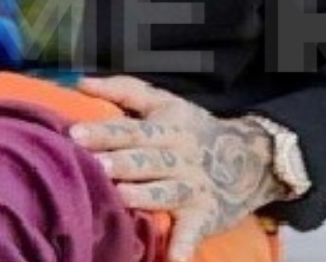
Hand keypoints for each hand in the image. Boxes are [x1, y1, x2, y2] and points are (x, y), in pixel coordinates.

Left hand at [70, 76, 285, 261]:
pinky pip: (194, 230)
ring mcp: (194, 187)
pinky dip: (185, 244)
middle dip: (122, 162)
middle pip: (147, 159)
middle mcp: (180, 156)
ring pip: (166, 191)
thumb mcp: (164, 102)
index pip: (132, 129)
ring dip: (145, 195)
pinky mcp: (206, 215)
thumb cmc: (192, 129)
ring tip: (122, 197)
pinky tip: (174, 259)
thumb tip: (81, 82)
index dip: (104, 132)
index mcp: (167, 127)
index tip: (74, 134)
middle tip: (96, 165)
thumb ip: (123, 90)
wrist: (250, 158)